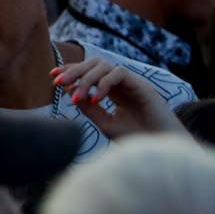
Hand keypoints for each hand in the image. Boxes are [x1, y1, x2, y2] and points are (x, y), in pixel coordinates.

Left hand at [52, 55, 182, 140]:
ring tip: (76, 96)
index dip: (71, 72)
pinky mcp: (142, 85)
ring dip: (86, 78)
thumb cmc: (137, 139)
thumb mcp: (106, 124)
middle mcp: (122, 83)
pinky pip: (118, 73)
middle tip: (58, 82)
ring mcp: (133, 82)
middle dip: (74, 70)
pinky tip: (96, 99)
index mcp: (114, 91)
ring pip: (105, 65)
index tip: (53, 78)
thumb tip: (72, 94)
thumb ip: (90, 109)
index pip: (90, 73)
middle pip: (95, 64)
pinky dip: (104, 84)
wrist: (161, 150)